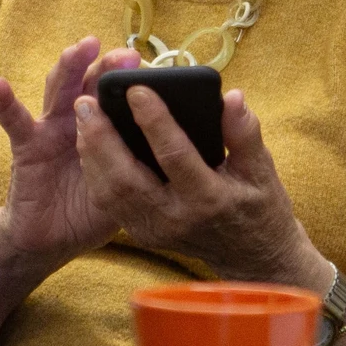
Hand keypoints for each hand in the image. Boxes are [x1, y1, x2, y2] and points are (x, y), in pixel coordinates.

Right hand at [0, 37, 138, 269]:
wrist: (51, 239)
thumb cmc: (90, 209)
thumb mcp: (125, 185)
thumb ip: (143, 162)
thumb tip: (186, 148)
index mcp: (106, 127)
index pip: (119, 95)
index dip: (134, 81)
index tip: (154, 71)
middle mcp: (78, 120)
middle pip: (92, 84)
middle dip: (107, 66)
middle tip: (126, 56)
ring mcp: (51, 128)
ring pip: (59, 91)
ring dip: (68, 68)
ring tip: (79, 50)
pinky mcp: (27, 145)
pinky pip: (14, 121)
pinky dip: (3, 102)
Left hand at [75, 82, 319, 286]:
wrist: (251, 256)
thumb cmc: (259, 206)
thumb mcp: (262, 170)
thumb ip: (245, 133)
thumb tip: (232, 96)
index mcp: (208, 199)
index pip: (174, 155)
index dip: (154, 121)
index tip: (137, 89)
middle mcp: (175, 218)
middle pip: (126, 178)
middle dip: (102, 138)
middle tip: (86, 101)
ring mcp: (154, 229)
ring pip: (109, 191)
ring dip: (91, 153)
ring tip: (83, 116)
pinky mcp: (141, 233)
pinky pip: (109, 202)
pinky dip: (94, 170)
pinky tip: (89, 142)